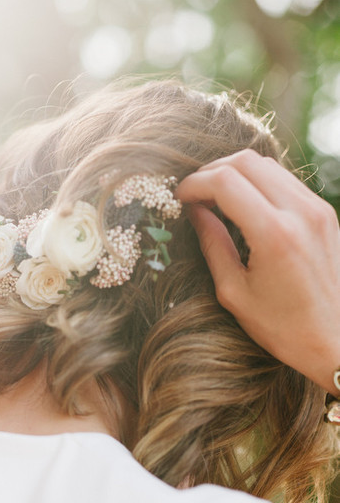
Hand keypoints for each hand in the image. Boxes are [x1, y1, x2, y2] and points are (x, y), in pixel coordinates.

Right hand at [176, 149, 339, 393]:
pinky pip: (285, 180)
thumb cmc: (283, 328)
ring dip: (235, 173)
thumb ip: (213, 245)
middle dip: (211, 171)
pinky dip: (258, 182)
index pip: (225, 182)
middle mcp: (300, 213)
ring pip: (267, 165)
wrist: (336, 341)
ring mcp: (317, 209)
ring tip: (214, 197)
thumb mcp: (235, 293)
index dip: (194, 184)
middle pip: (246, 161)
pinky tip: (242, 205)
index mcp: (275, 235)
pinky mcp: (325, 213)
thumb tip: (195, 212)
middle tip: (193, 194)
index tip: (178, 198)